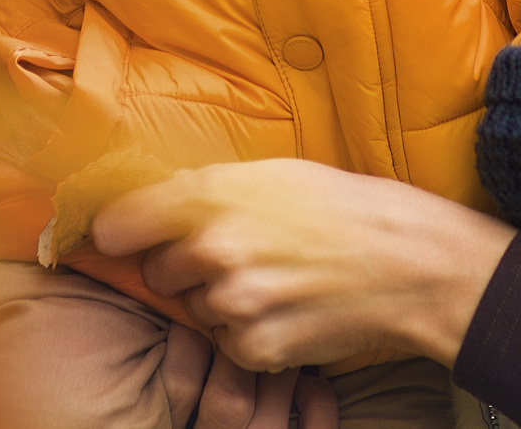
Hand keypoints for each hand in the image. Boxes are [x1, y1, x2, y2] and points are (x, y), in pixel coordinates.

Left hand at [89, 158, 514, 371]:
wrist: (405, 260)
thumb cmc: (338, 206)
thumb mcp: (267, 173)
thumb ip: (202, 190)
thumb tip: (143, 207)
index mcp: (209, 195)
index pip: (116, 225)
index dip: (116, 233)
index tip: (118, 238)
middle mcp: (212, 249)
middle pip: (158, 272)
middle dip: (185, 267)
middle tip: (237, 253)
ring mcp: (232, 304)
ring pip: (196, 310)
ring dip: (221, 302)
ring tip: (274, 279)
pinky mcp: (254, 347)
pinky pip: (228, 344)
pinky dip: (249, 334)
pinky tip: (286, 309)